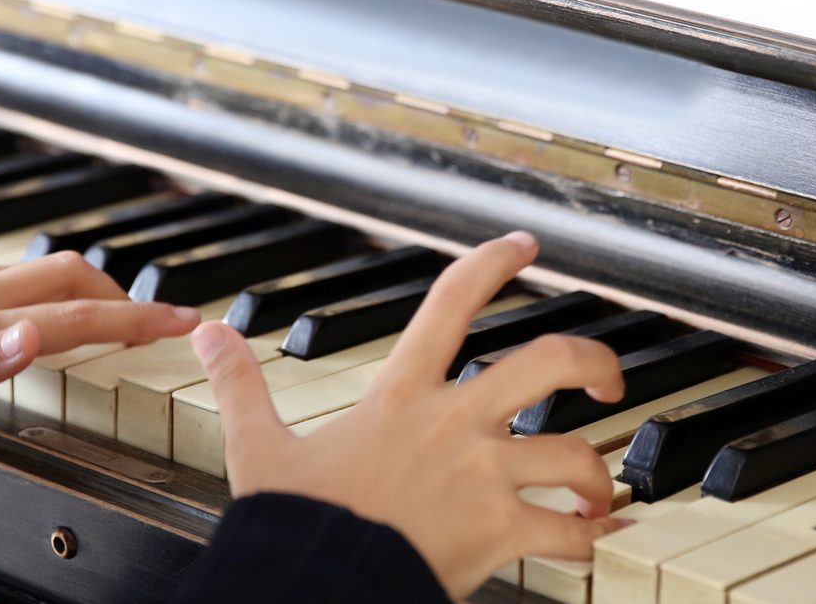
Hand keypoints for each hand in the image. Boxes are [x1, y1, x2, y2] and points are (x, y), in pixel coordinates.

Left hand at [0, 252, 200, 417]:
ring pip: (35, 270)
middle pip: (66, 275)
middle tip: (153, 315)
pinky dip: (36, 285)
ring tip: (103, 304)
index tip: (183, 321)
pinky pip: (1, 275)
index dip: (135, 320)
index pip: (76, 315)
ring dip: (81, 283)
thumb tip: (40, 338)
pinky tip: (18, 302)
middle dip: (120, 291)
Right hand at [190, 232, 626, 597]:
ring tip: (594, 491)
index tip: (525, 246)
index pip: (451, 302)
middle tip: (608, 380)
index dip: (493, 263)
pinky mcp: (499, 532)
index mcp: (400, 396)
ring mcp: (483, 478)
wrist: (314, 585)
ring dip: (593, 476)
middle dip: (595, 364)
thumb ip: (241, 387)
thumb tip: (208, 336)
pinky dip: (585, 537)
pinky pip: (568, 531)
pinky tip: (582, 539)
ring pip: (573, 455)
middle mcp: (454, 425)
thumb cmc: (297, 524)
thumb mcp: (259, 448)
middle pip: (549, 364)